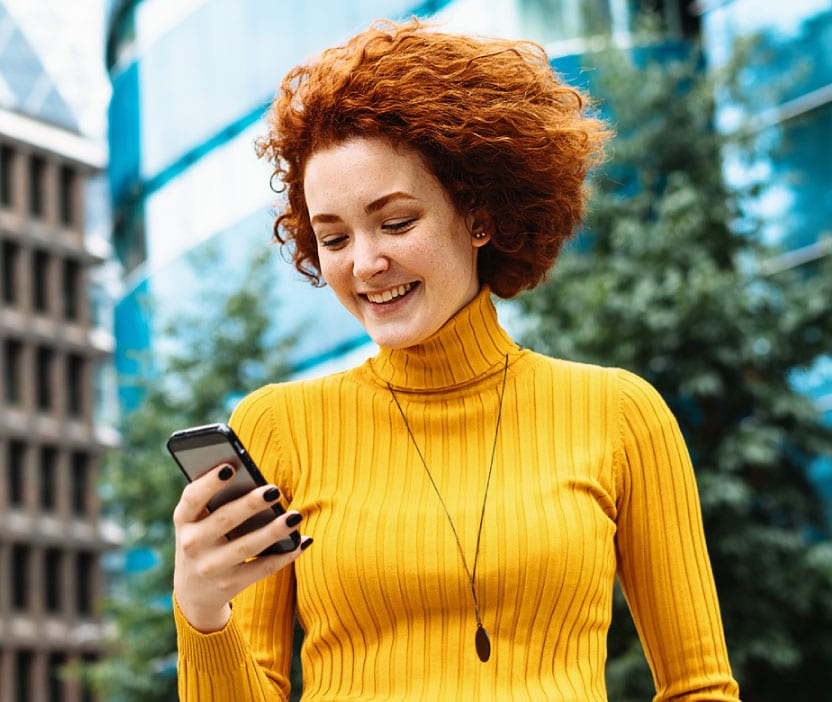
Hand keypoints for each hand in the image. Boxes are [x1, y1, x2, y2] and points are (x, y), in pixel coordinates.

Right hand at [172, 463, 310, 632]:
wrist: (194, 590)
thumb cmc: (205, 538)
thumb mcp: (198, 521)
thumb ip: (217, 500)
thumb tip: (255, 478)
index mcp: (184, 520)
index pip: (192, 498)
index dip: (209, 483)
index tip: (230, 467)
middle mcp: (192, 544)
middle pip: (224, 520)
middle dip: (250, 504)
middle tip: (274, 490)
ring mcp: (210, 567)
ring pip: (246, 546)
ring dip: (273, 531)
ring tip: (295, 516)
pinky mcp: (229, 585)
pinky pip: (262, 569)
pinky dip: (285, 555)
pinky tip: (303, 541)